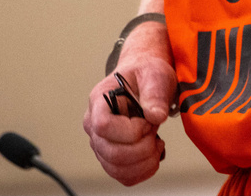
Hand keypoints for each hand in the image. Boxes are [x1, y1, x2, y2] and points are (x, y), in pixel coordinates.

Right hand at [83, 22, 175, 185]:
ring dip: (144, 161)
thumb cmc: (146, 74)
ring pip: (116, 169)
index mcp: (99, 101)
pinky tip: (154, 153)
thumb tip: (155, 115)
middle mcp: (94, 124)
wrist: (146, 79)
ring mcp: (101, 143)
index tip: (147, 120)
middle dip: (142, 147)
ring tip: (156, 141)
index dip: (129, 130)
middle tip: (154, 129)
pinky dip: (143, 170)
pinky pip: (123, 176)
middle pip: (110, 153)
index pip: (103, 126)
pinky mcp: (112, 156)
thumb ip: (155, 92)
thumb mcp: (155, 73)